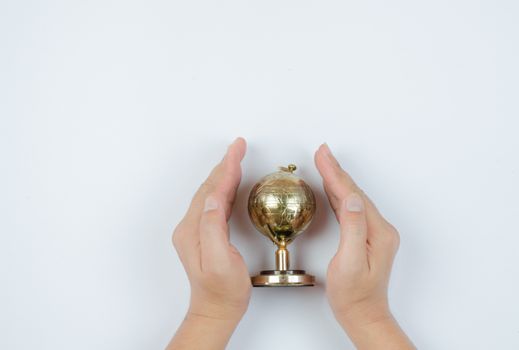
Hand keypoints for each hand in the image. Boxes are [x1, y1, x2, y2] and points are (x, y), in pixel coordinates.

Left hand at [167, 137, 250, 349]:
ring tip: (236, 157)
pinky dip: (223, 188)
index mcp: (193, 230)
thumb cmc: (223, 290)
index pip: (212, 190)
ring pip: (211, 192)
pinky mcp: (203, 234)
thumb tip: (213, 198)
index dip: (226, 168)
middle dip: (225, 164)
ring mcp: (195, 230)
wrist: (216, 309)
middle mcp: (191, 227)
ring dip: (223, 173)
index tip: (237, 150)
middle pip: (209, 187)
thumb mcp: (220, 261)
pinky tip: (230, 183)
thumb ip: (213, 227)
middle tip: (238, 146)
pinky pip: (213, 202)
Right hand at [315, 143, 414, 348]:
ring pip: (352, 197)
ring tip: (325, 163)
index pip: (352, 194)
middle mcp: (379, 228)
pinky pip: (350, 209)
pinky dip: (339, 194)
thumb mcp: (350, 262)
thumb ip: (352, 228)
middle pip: (354, 191)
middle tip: (322, 151)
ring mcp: (373, 232)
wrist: (362, 313)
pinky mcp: (366, 237)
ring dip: (337, 179)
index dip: (335, 173)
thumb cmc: (353, 294)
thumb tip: (352, 198)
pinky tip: (332, 189)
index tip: (323, 155)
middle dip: (336, 170)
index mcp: (377, 231)